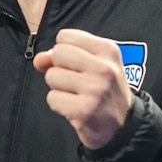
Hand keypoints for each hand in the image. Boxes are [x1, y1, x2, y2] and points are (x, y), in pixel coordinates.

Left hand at [32, 29, 131, 150]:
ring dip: (58, 88)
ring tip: (77, 95)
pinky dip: (59, 105)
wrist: (122, 125)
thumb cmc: (103, 90)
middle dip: (59, 68)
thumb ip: (62, 56)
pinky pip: (52, 98)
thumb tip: (39, 59)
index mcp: (108, 50)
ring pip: (52, 76)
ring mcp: (95, 90)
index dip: (64, 51)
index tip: (77, 64)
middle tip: (76, 82)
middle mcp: (104, 68)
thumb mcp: (92, 65)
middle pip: (57, 53)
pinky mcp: (84, 110)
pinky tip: (75, 109)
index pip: (65, 36)